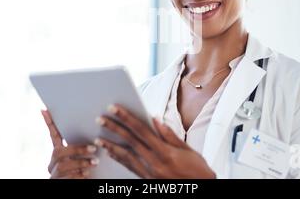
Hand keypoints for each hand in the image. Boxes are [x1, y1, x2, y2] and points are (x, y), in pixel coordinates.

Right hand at [41, 110, 98, 178]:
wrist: (73, 189)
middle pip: (59, 152)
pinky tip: (87, 174)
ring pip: (63, 166)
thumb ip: (80, 150)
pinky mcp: (57, 183)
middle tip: (93, 148)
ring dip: (81, 162)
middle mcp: (52, 164)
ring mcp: (54, 175)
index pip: (53, 137)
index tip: (45, 110)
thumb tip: (93, 136)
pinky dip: (78, 175)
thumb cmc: (80, 173)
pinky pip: (67, 178)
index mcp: (57, 155)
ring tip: (95, 162)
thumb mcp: (79, 160)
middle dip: (77, 149)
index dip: (50, 124)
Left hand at [95, 105, 215, 178]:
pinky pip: (129, 167)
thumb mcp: (188, 150)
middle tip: (101, 119)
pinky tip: (111, 153)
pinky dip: (119, 159)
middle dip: (114, 128)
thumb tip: (155, 120)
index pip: (141, 130)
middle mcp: (155, 163)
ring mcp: (149, 173)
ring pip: (126, 156)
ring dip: (111, 146)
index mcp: (165, 152)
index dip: (126, 118)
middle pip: (130, 141)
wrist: (200, 191)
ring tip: (98, 139)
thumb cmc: (198, 171)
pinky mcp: (147, 180)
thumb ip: (169, 135)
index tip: (115, 109)